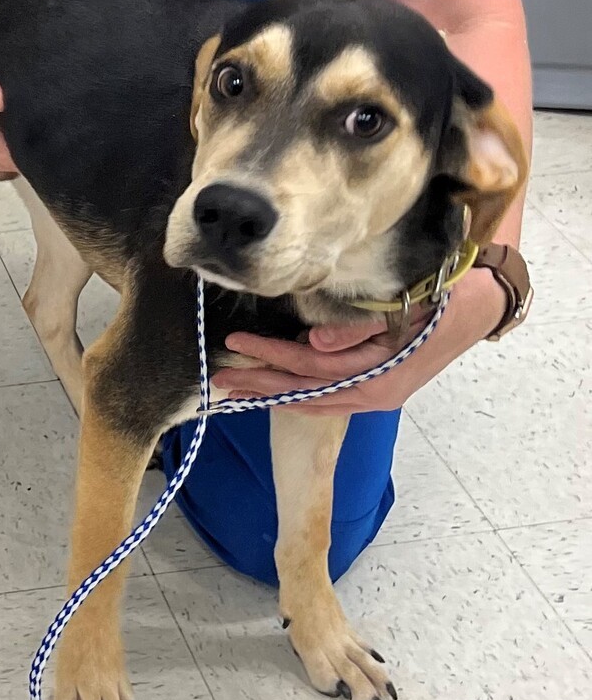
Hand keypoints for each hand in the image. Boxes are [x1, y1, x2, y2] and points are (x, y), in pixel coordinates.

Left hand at [213, 269, 508, 413]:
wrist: (479, 308)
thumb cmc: (439, 300)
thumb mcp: (402, 306)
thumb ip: (357, 328)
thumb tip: (314, 342)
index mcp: (379, 373)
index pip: (311, 366)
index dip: (271, 356)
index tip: (236, 343)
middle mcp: (374, 392)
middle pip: (306, 391)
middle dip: (261, 384)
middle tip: (220, 379)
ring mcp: (376, 396)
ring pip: (315, 400)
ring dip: (274, 393)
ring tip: (238, 388)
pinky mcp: (377, 391)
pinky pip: (329, 399)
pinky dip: (299, 397)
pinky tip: (276, 393)